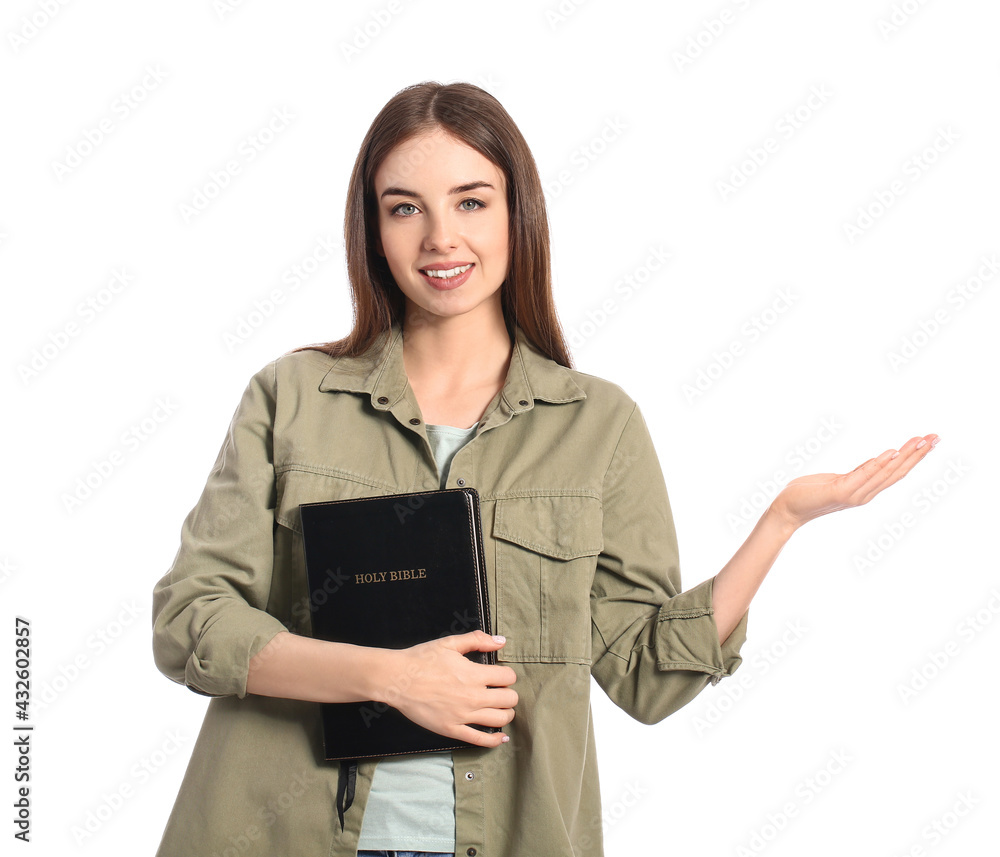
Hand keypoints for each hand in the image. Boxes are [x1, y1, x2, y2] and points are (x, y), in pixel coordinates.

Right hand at [381, 630, 516, 747]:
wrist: (397, 679)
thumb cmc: (422, 659)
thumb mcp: (450, 643)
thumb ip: (477, 640)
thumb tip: (501, 641)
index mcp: (474, 674)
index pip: (508, 677)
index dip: (507, 675)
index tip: (500, 675)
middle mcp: (472, 696)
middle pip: (509, 700)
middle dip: (509, 694)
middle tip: (501, 692)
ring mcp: (463, 715)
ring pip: (500, 719)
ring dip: (506, 714)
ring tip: (501, 708)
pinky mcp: (452, 729)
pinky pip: (481, 740)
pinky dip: (495, 740)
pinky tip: (501, 737)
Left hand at [772, 433, 939, 530]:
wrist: (786, 509)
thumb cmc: (809, 493)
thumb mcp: (839, 480)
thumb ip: (859, 473)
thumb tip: (879, 461)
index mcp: (865, 491)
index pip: (896, 472)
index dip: (915, 458)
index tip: (931, 441)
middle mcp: (864, 494)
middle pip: (897, 472)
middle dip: (918, 455)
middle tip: (936, 437)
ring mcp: (854, 494)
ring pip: (885, 473)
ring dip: (905, 456)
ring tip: (920, 440)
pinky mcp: (840, 492)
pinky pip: (863, 475)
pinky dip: (879, 464)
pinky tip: (891, 452)